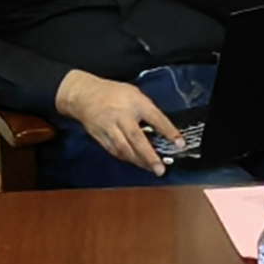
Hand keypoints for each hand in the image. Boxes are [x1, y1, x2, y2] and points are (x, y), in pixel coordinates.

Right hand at [52, 70, 184, 175]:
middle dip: (149, 155)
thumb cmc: (113, 93)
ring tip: (151, 169)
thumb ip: (147, 110)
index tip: (180, 144)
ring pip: (124, 148)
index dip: (168, 131)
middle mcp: (121, 116)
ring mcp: (109, 127)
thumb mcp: (135, 94)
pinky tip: (135, 162)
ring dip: (138, 161)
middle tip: (160, 169)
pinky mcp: (100, 136)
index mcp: (134, 102)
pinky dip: (126, 158)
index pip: (155, 117)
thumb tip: (162, 129)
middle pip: (136, 138)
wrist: (84, 95)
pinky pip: (114, 151)